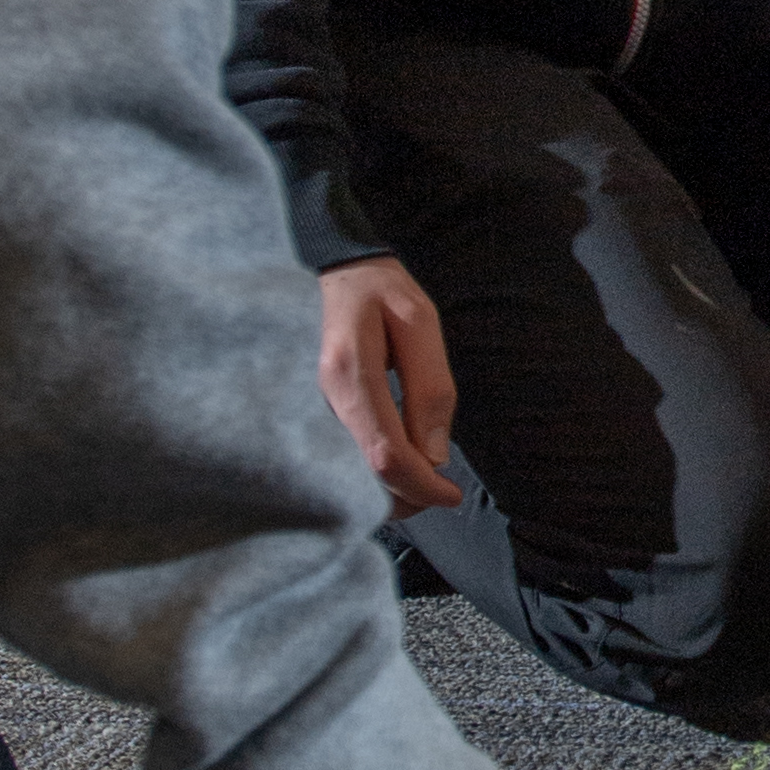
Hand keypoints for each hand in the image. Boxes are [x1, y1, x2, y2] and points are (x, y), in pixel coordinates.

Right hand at [318, 255, 462, 513]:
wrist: (337, 273)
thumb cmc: (382, 291)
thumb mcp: (420, 323)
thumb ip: (430, 386)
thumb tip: (436, 455)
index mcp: (350, 376)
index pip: (385, 455)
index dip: (422, 486)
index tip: (452, 495)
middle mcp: (325, 402)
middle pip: (364, 478)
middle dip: (408, 496)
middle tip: (445, 491)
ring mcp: (316, 412)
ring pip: (353, 476)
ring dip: (394, 488)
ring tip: (430, 478)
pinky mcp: (318, 417)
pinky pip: (347, 461)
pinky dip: (378, 474)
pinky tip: (405, 463)